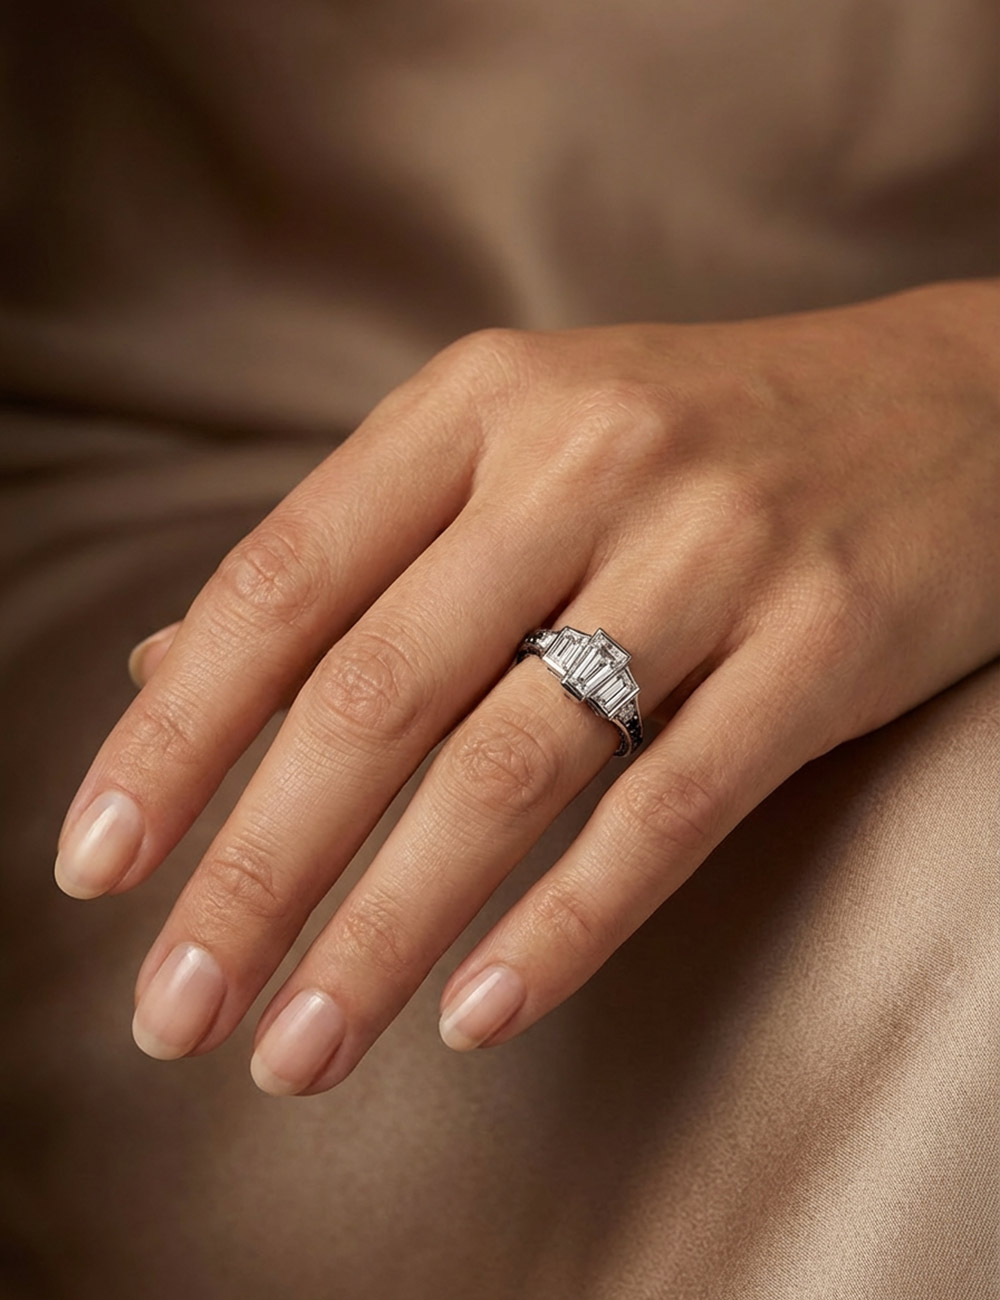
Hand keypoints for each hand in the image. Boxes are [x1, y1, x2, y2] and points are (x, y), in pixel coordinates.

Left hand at [54, 278, 999, 1095]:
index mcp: (481, 406)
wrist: (955, 406)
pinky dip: (566, 927)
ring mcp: (713, 548)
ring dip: (386, 931)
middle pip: (374, 694)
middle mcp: (582, 461)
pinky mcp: (825, 641)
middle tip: (176, 1011)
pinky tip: (478, 1015)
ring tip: (299, 1051)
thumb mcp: (517, 450)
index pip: (281, 585)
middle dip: (256, 869)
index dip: (177, 741)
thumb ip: (354, 557)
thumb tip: (166, 675)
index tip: (97, 871)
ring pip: (510, 770)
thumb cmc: (702, 442)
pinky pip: (671, 808)